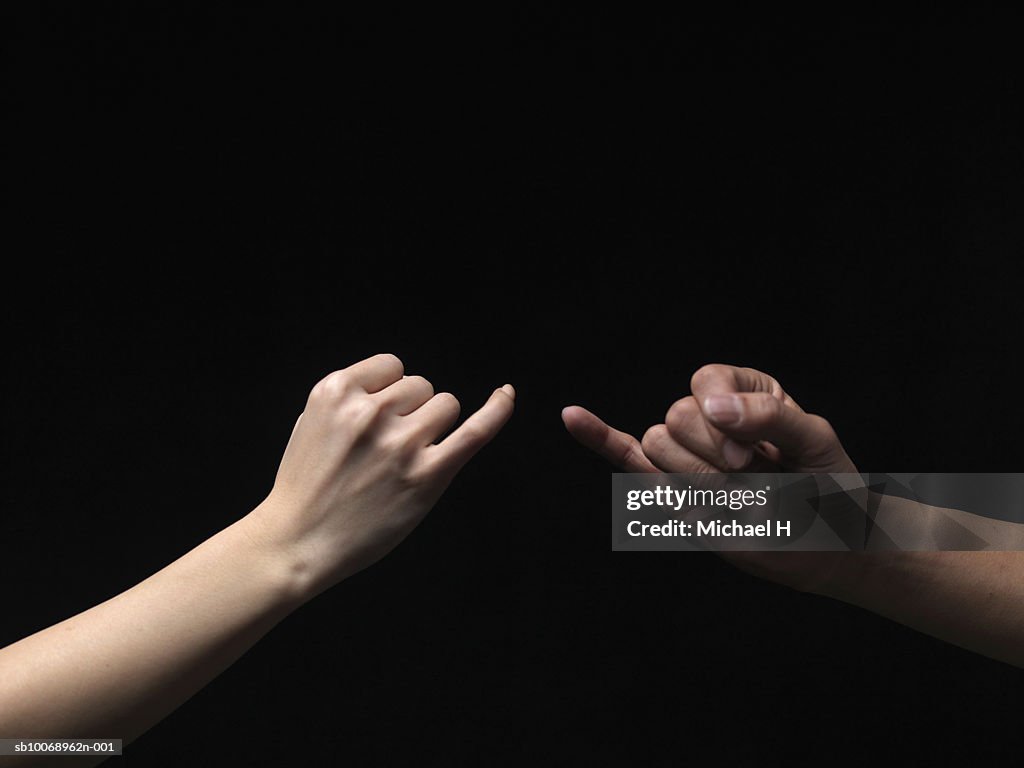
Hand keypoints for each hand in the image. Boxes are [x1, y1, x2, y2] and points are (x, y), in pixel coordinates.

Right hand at [250, 354, 514, 598]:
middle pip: (421, 386)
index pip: (392, 366)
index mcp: (336, 392)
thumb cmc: (307, 487)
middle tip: (384, 451)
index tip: (377, 419)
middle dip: (410, 412)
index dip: (390, 391)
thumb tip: (398, 382)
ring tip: (404, 460)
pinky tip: (506, 394)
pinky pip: (475, 430)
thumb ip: (352, 397)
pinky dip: (496, 409)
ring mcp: (400, 443)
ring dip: (433, 426)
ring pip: (445, 405)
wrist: (297, 544)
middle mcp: (369, 411)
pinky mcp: (427, 475)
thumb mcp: (312, 422)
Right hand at [562, 364, 855, 592]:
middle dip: (712, 453)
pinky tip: (572, 416)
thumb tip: (711, 408)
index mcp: (744, 390)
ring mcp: (689, 454)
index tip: (758, 454)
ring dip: (697, 480)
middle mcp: (711, 417)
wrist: (828, 544)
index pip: (705, 382)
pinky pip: (628, 457)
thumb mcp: (815, 440)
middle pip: (675, 417)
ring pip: (657, 447)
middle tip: (752, 478)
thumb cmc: (828, 487)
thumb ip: (768, 416)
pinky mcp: (673, 490)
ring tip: (737, 497)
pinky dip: (599, 436)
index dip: (723, 418)